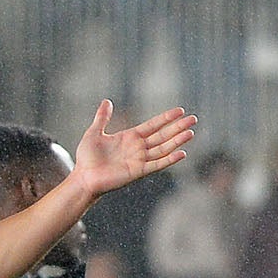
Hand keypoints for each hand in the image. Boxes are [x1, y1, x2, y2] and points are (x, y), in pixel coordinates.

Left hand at [60, 99, 197, 202]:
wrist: (84, 177)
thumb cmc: (87, 157)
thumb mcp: (94, 132)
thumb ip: (102, 118)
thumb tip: (107, 101)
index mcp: (130, 137)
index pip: (153, 125)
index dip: (166, 118)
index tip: (180, 111)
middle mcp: (139, 148)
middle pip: (163, 135)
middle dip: (178, 127)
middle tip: (193, 119)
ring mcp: (140, 160)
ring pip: (164, 148)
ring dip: (178, 141)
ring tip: (191, 132)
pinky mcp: (139, 171)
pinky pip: (157, 164)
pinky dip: (170, 159)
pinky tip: (182, 153)